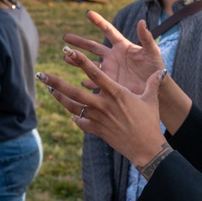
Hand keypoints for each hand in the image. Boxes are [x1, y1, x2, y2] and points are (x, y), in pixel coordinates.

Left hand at [37, 50, 167, 169]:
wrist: (146, 147)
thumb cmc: (150, 122)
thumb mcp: (150, 99)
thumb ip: (152, 83)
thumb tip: (160, 72)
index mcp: (115, 93)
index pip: (94, 73)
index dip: (79, 61)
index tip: (67, 52)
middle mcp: (103, 105)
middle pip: (73, 91)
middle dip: (56, 82)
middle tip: (41, 74)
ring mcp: (97, 118)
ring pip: (72, 106)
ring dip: (59, 97)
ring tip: (49, 89)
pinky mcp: (96, 131)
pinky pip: (81, 122)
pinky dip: (75, 117)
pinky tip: (71, 113)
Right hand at [62, 11, 163, 94]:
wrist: (157, 88)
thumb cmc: (156, 68)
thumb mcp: (153, 52)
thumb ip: (146, 38)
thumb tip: (142, 21)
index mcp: (122, 46)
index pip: (108, 30)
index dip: (99, 21)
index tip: (88, 13)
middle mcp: (113, 56)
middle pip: (92, 46)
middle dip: (79, 42)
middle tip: (65, 38)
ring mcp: (110, 70)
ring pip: (89, 63)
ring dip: (77, 60)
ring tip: (66, 57)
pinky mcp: (110, 83)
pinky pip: (95, 82)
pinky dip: (87, 82)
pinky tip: (80, 82)